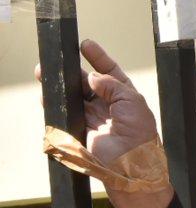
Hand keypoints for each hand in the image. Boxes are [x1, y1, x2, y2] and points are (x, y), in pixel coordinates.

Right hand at [35, 40, 160, 166]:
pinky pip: (65, 112)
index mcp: (125, 96)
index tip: (86, 44)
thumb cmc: (139, 134)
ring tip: (45, 73)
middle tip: (58, 60)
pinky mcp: (80, 128)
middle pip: (86, 82)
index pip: (109, 72)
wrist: (129, 163)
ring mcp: (93, 116)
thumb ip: (112, 85)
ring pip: (73, 95)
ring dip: (60, 84)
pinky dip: (54, 103)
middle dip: (72, 70)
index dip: (98, 58)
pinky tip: (47, 94)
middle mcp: (108, 104)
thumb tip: (92, 76)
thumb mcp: (132, 101)